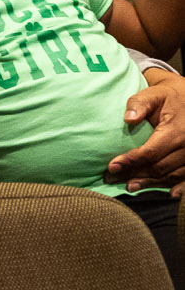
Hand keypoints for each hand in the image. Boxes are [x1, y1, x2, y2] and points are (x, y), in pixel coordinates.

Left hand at [110, 70, 184, 190]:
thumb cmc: (166, 97)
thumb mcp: (152, 95)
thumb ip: (139, 104)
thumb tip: (128, 118)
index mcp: (176, 131)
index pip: (151, 152)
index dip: (131, 160)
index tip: (112, 166)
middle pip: (159, 167)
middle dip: (135, 174)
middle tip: (112, 179)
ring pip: (172, 175)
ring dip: (151, 183)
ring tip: (130, 186)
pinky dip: (179, 187)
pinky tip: (170, 195)